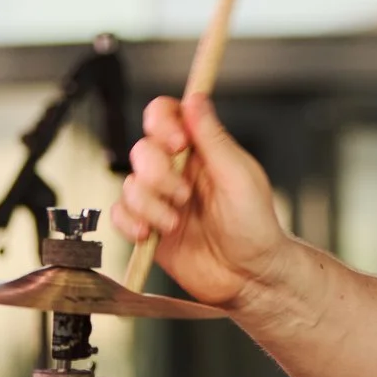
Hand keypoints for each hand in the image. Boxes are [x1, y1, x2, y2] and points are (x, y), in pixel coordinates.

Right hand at [113, 94, 286, 307]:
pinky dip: (130, 223)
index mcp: (201, 150)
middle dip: (158, 174)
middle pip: (142, 150)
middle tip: (184, 194)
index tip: (177, 143)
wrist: (249, 277)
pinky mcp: (148, 227)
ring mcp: (160, 199)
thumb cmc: (255, 227)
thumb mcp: (240, 177)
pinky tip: (151, 234)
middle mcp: (177, 170)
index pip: (166, 116)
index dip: (162, 123)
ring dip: (151, 205)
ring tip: (176, 223)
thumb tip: (195, 98)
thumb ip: (213, 138)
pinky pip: (120, 214)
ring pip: (130, 184)